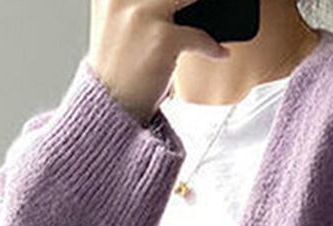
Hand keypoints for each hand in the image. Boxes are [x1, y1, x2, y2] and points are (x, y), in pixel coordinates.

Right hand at [87, 0, 230, 123]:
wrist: (112, 108)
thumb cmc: (118, 72)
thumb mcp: (117, 25)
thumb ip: (136, 4)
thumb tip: (177, 4)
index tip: (185, 1)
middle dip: (190, 0)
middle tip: (198, 6)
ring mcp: (141, 15)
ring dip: (204, 6)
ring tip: (218, 10)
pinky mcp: (161, 38)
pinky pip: (199, 35)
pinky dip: (213, 47)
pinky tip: (220, 52)